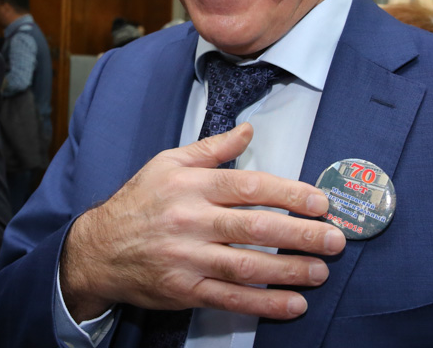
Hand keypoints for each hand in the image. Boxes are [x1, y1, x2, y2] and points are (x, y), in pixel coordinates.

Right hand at [60, 123, 344, 321]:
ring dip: (289, 271)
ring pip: (247, 267)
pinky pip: (230, 299)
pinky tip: (293, 304)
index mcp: (193, 186)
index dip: (290, 194)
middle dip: (301, 234)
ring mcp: (188, 260)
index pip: (250, 187)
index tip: (320, 202)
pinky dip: (264, 304)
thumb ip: (213, 148)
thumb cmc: (139, 201)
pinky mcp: (185, 291)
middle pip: (255, 228)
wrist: (97, 249)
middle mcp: (192, 222)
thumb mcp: (169, 163)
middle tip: (335, 239)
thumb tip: (249, 129)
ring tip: (321, 271)